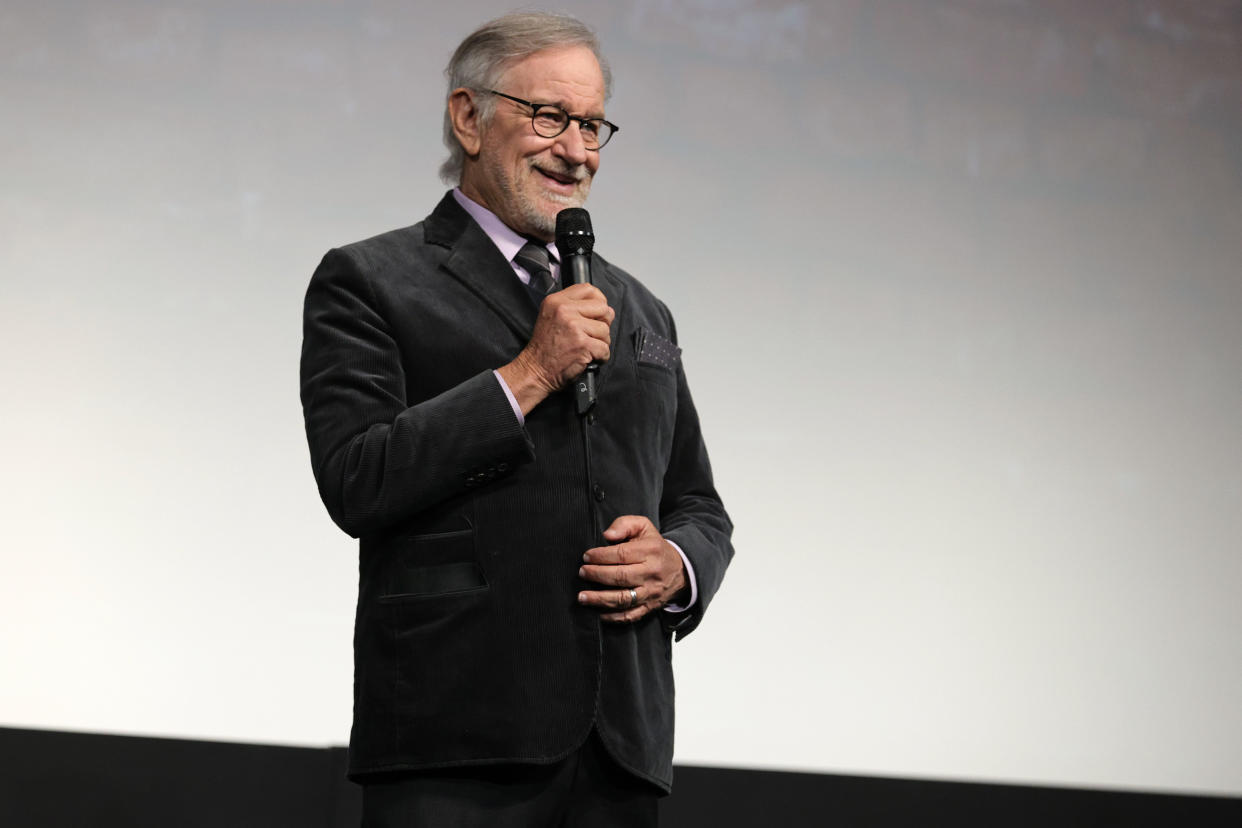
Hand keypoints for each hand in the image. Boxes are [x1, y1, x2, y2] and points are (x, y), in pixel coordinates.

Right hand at [498, 284, 612, 414]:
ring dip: (601, 343)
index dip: (599, 301)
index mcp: (556, 301)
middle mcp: (564, 310)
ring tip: (587, 348)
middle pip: (603, 308)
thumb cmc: (544, 348)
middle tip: (592, 335)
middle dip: (603, 323)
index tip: (597, 313)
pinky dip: (601, 357)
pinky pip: (605, 348)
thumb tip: (602, 307)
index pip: (589, 289)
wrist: (535, 370)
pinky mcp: (582, 344)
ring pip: (605, 330)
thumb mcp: (551, 316)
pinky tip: (588, 358)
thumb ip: (572, 307)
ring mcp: (574, 327)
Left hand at [578, 515, 686, 622]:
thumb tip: (608, 535)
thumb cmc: (655, 547)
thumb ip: (624, 525)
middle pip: (620, 577)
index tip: (586, 557)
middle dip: (597, 575)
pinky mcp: (649, 607)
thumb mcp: (644, 527)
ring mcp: (650, 592)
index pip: (622, 554)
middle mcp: (651, 573)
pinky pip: (630, 615)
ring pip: (623, 599)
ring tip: (582, 597)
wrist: (680, 570)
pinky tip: (598, 613)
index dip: (601, 556)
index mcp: (650, 551)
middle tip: (582, 573)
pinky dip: (613, 617)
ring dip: (600, 599)